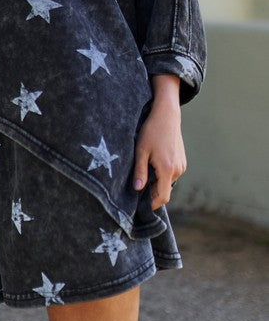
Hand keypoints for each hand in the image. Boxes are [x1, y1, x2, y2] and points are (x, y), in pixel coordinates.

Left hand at [133, 74, 186, 208]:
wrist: (167, 115)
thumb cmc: (151, 131)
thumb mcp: (141, 151)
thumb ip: (140, 172)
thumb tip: (137, 190)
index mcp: (167, 169)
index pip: (162, 197)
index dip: (152, 204)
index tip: (140, 205)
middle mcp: (178, 170)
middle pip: (165, 190)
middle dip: (152, 192)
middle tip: (137, 186)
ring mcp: (182, 165)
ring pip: (168, 182)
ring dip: (157, 182)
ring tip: (144, 170)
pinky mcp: (182, 161)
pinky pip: (171, 174)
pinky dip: (162, 174)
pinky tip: (153, 163)